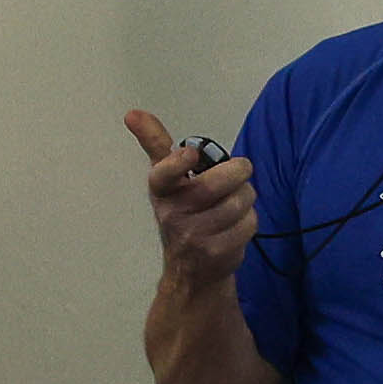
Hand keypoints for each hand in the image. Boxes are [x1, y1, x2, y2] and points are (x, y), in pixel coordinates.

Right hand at [128, 109, 253, 280]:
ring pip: (239, 201)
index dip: (177, 163)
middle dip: (238, 171)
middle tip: (239, 171)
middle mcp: (173, 213)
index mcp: (161, 190)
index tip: (190, 154)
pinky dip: (249, 220)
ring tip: (234, 201)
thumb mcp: (166, 178)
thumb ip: (155, 143)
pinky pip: (248, 223)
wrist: (189, 269)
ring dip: (246, 197)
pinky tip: (235, 224)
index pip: (163, 175)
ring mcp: (194, 235)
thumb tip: (133, 113)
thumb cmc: (182, 212)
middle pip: (217, 183)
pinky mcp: (216, 252)